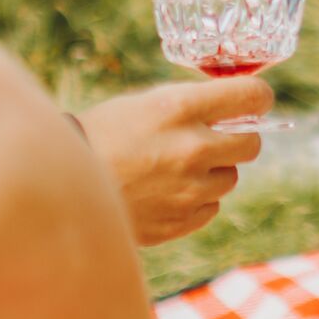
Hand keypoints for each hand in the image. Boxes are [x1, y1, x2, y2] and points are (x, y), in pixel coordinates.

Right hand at [78, 77, 271, 243]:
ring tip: (176, 167)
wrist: (60, 187)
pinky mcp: (180, 221)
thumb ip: (191, 104)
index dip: (258, 97)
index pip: (251, 96)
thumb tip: (234, 105)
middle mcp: (191, 149)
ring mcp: (188, 189)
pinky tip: (166, 190)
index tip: (255, 100)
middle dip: (239, 138)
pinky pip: (210, 207)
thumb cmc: (102, 135)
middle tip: (218, 137)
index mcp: (180, 109)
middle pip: (252, 143)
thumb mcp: (144, 103)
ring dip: (213, 171)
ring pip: (230, 178)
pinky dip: (196, 199)